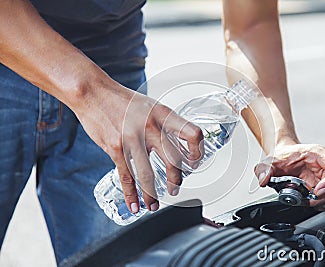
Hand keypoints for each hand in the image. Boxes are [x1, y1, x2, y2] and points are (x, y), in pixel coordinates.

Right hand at [73, 80, 202, 212]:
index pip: (192, 134)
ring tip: (154, 204)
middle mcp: (152, 127)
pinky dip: (132, 194)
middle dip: (176, 180)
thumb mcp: (151, 106)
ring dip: (153, 194)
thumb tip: (175, 145)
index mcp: (164, 115)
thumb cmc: (123, 100)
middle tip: (175, 188)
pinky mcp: (116, 148)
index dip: (198, 151)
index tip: (195, 162)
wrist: (94, 93)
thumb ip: (163, 126)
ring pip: (149, 175)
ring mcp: (133, 138)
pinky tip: (135, 204)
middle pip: (174, 160)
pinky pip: (127, 177)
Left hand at [254, 143, 324, 209]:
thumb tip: (263, 180)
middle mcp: (324, 166)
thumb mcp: (270, 161)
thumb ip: (264, 169)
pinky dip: (322, 204)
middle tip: (308, 201)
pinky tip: (310, 203)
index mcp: (317, 154)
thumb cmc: (282, 155)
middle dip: (324, 197)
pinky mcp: (323, 187)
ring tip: (308, 202)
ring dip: (324, 202)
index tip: (317, 191)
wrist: (283, 156)